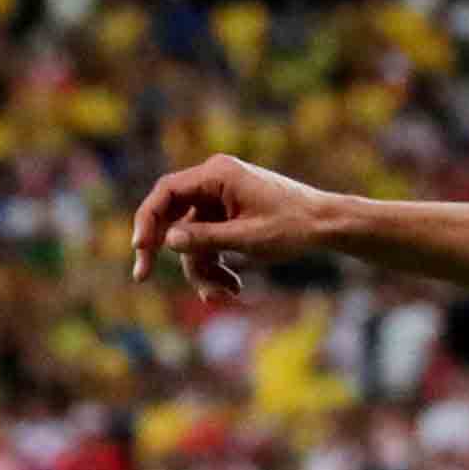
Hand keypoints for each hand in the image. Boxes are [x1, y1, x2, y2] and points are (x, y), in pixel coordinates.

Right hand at [127, 154, 344, 297]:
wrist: (329, 226)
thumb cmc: (294, 227)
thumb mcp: (248, 238)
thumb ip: (206, 239)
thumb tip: (166, 241)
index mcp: (217, 174)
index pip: (166, 192)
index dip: (147, 220)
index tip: (139, 248)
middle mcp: (215, 181)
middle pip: (173, 216)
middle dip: (168, 252)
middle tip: (142, 277)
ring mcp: (222, 198)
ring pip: (193, 236)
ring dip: (203, 268)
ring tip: (226, 294)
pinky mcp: (230, 215)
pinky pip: (210, 240)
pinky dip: (217, 264)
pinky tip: (234, 287)